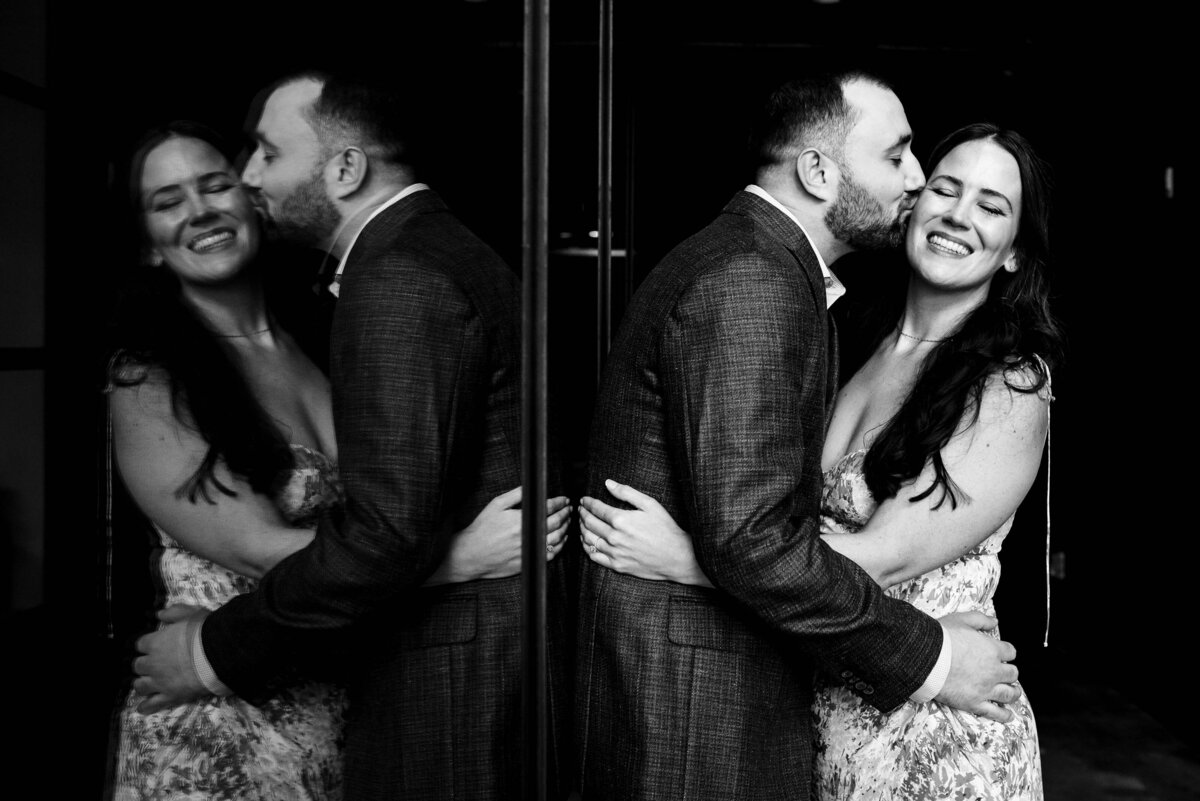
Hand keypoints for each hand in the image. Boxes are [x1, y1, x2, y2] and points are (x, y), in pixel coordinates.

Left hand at [131, 604, 211, 713]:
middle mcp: (152, 663)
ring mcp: (160, 682)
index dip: (147, 645)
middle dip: (143, 665)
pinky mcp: (171, 696)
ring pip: (140, 686)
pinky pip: (153, 704)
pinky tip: (143, 708)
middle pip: (137, 666)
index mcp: (155, 642)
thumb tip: (158, 614)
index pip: (140, 644)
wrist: (219, 653)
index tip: (153, 645)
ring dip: (143, 683)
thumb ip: (173, 613)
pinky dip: (146, 706)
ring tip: (148, 683)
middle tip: (152, 664)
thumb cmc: (206, 631)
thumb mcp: (191, 614)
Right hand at [426, 487, 570, 583]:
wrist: (471, 554)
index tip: (564, 499)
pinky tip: (561, 540)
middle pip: (555, 523)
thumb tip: (532, 488)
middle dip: (565, 514)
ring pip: (556, 539)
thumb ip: (516, 495)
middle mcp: (527, 536)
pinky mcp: (528, 562)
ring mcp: (529, 550)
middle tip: (569, 509)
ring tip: (567, 522)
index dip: (559, 502)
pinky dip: (559, 546)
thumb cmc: (483, 528)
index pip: (548, 508)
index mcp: (520, 520)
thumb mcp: (496, 505)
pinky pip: (550, 555)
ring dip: (565, 529)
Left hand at [579, 478, 712, 586]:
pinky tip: (587, 541)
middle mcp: (614, 537)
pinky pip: (594, 556)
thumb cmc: (666, 528)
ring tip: (582, 523)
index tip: (584, 500)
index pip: (596, 508)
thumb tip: (608, 483)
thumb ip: (627, 492)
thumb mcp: (650, 504)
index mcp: (621, 520)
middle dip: (582, 514)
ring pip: (588, 540)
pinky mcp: (617, 566)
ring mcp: (615, 553)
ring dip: (581, 529)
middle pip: (589, 523)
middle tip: (581, 509)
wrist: (677, 556)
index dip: (587, 502)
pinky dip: (586, 547)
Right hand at [934, 611, 1021, 722]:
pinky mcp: (975, 703)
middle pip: (1012, 674)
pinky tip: (1008, 716)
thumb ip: (981, 620)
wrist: (925, 658)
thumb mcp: (962, 620)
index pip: (1010, 652)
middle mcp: (994, 671)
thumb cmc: (942, 638)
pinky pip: (995, 713)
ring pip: (1009, 694)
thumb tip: (995, 622)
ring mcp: (986, 689)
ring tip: (1013, 692)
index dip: (1006, 653)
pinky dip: (1004, 715)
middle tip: (1006, 673)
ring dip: (1013, 692)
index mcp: (992, 650)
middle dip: (1010, 672)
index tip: (1002, 654)